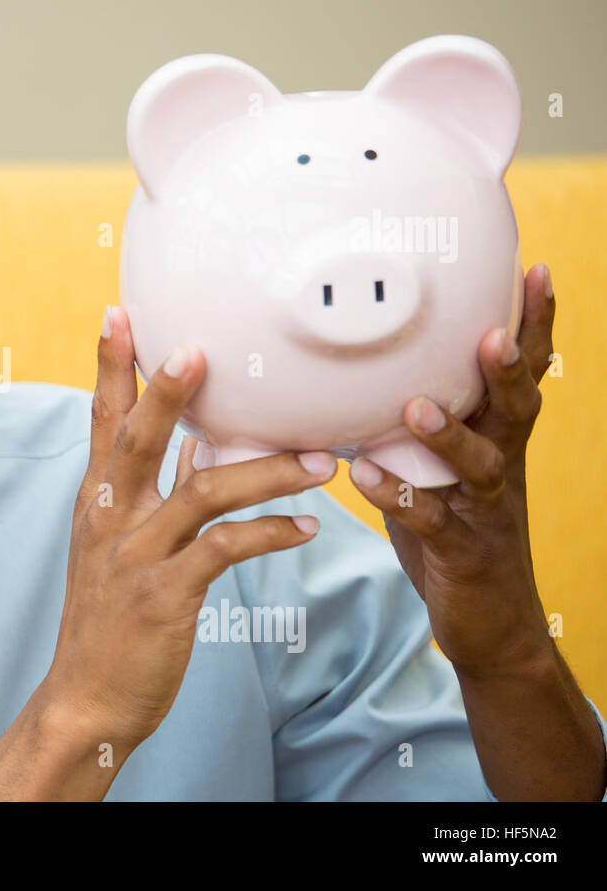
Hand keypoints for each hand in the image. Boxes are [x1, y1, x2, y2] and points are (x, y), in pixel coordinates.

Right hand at [42, 304, 339, 750]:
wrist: (87, 698)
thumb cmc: (111, 619)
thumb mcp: (120, 547)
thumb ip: (157, 493)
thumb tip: (195, 444)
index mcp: (99, 500)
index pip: (102, 421)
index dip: (110, 367)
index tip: (120, 314)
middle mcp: (112, 518)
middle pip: (136, 440)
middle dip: (167, 392)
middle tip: (200, 349)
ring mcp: (136, 557)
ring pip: (202, 494)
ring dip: (266, 472)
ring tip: (321, 460)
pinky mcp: (165, 597)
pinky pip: (226, 552)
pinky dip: (270, 534)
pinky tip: (307, 528)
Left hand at [348, 263, 557, 679]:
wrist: (492, 625)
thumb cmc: (455, 532)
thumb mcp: (441, 469)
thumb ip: (415, 425)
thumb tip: (364, 374)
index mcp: (499, 441)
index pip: (523, 375)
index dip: (533, 325)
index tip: (532, 271)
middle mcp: (503, 469)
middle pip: (517, 409)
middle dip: (508, 367)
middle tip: (493, 329)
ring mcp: (487, 513)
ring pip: (481, 466)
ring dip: (449, 435)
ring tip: (415, 406)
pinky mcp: (463, 553)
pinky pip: (431, 522)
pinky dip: (398, 499)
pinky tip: (363, 477)